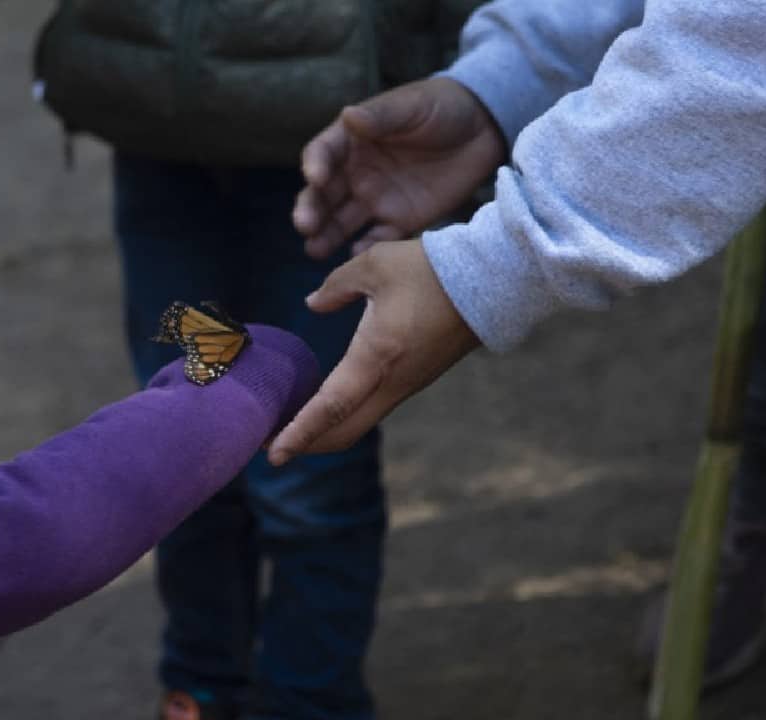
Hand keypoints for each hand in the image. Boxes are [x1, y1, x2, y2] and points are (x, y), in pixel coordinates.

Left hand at [267, 239, 479, 464]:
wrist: (495, 280)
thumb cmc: (433, 269)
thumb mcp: (374, 264)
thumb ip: (336, 285)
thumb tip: (313, 303)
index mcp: (376, 356)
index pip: (330, 406)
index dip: (299, 432)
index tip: (274, 453)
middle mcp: (392, 381)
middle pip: (344, 430)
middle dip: (306, 443)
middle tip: (270, 444)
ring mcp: (407, 384)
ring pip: (360, 422)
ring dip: (325, 430)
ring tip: (290, 425)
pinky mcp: (416, 378)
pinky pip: (374, 407)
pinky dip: (345, 415)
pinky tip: (326, 402)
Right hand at [294, 77, 506, 259]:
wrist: (484, 129)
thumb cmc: (442, 107)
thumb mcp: (412, 106)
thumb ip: (381, 116)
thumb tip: (349, 116)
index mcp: (352, 141)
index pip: (322, 154)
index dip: (315, 166)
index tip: (315, 178)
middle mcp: (356, 173)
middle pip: (323, 195)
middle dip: (311, 210)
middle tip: (304, 226)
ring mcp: (376, 199)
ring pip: (342, 221)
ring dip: (326, 236)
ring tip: (314, 250)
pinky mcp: (399, 220)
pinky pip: (377, 238)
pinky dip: (365, 249)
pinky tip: (356, 257)